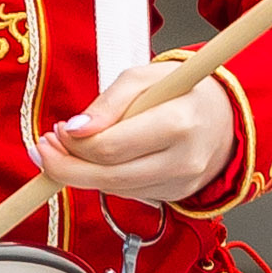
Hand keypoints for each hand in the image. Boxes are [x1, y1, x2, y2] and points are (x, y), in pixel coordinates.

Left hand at [35, 59, 237, 208]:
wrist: (226, 115)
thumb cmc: (184, 91)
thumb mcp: (144, 77)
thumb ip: (109, 101)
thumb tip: (76, 129)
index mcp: (178, 123)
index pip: (110, 148)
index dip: (74, 143)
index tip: (59, 129)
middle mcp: (183, 160)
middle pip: (108, 178)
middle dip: (66, 166)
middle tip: (45, 148)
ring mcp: (181, 183)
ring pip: (114, 190)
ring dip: (82, 173)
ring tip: (70, 148)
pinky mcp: (175, 196)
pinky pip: (128, 193)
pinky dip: (107, 178)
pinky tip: (102, 159)